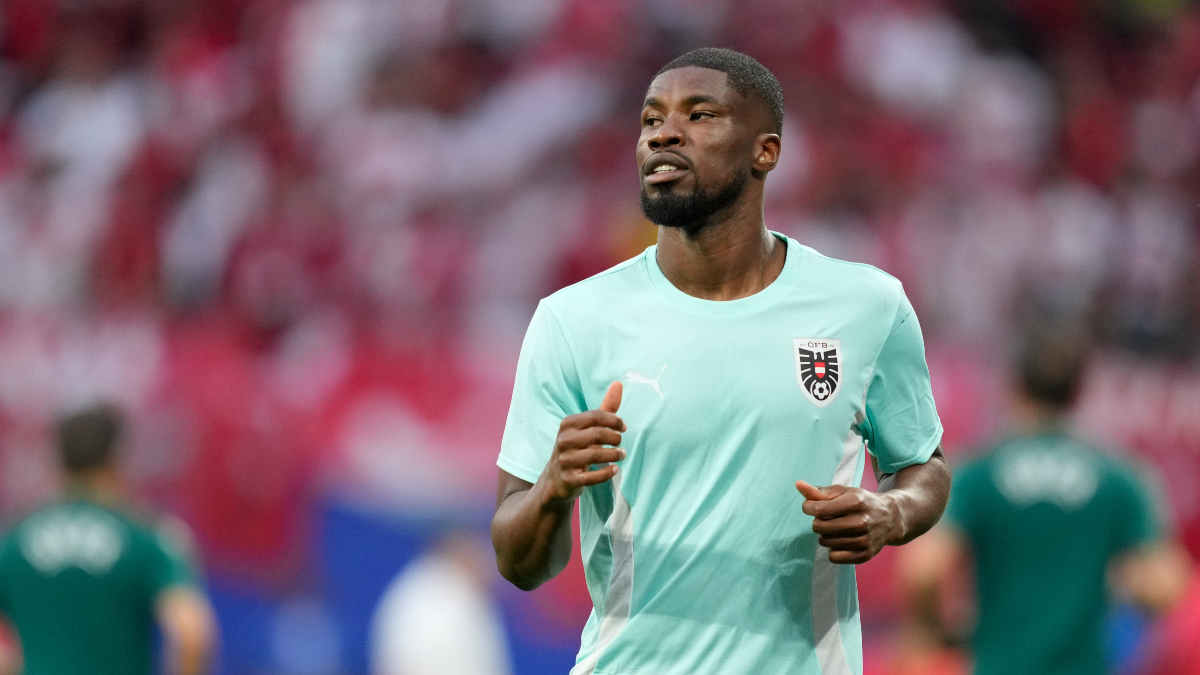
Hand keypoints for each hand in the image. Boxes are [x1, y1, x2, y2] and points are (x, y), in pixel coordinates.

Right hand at [539, 381, 625, 504]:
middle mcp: (563, 441)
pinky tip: (614, 469)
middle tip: (621, 444)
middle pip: (598, 434)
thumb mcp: (587, 428)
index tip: (623, 427)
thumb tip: (619, 383)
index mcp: (567, 424)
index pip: (596, 416)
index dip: (614, 420)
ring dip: (614, 455)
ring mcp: (565, 461)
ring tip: (621, 455)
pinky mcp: (569, 479)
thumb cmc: (576, 448)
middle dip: (615, 438)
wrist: (555, 480)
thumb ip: (605, 408)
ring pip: (596, 455)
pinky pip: (591, 477)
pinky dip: (606, 473)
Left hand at [796, 480, 899, 563]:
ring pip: (825, 542)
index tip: (810, 507)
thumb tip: (798, 484)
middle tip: (828, 518)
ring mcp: (864, 540)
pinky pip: (834, 557)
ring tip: (836, 529)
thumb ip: (819, 491)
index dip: (808, 507)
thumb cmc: (861, 502)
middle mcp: (861, 522)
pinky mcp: (864, 555)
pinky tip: (841, 541)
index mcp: (855, 502)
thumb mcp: (843, 492)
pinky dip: (833, 550)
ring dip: (825, 535)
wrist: (890, 518)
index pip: (818, 509)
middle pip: (819, 527)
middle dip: (818, 522)